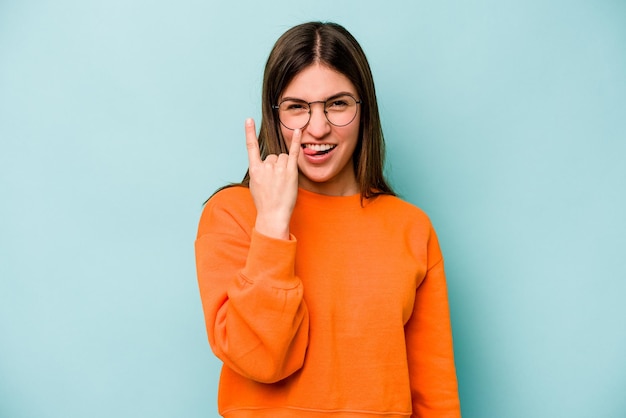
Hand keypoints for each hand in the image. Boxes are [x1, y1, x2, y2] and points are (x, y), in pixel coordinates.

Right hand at [245, 118, 300, 239]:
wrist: (273, 215)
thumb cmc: (264, 202)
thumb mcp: (254, 185)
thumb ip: (258, 171)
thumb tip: (263, 163)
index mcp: (255, 169)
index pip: (251, 147)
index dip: (249, 132)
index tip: (249, 119)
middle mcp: (266, 166)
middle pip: (272, 156)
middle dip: (274, 167)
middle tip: (275, 182)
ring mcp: (279, 168)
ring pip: (282, 158)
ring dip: (284, 166)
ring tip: (282, 182)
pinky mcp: (291, 171)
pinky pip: (293, 152)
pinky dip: (295, 141)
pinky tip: (297, 130)